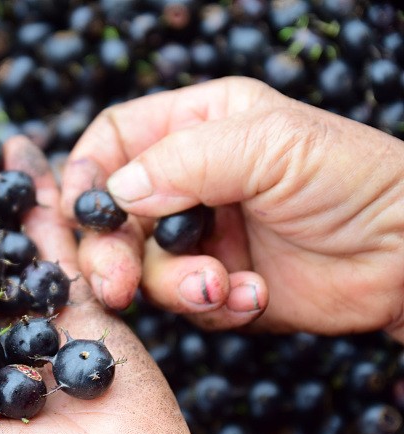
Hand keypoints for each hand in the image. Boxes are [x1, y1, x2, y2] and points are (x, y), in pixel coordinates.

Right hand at [60, 76, 403, 341]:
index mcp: (198, 126)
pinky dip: (213, 305)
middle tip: (119, 284)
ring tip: (219, 287)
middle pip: (114, 215)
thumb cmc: (352, 180)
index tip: (83, 213)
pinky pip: (184, 302)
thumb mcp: (269, 146)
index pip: (114, 142)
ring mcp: (202, 235)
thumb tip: (117, 192)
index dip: (88, 176)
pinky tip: (252, 296)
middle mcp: (191, 180)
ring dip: (176, 284)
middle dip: (113, 252)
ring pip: (144, 267)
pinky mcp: (218, 282)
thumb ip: (184, 161)